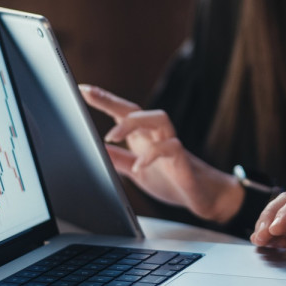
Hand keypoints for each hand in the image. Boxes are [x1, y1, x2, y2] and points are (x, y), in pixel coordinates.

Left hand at [78, 84, 243, 222]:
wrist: (203, 197)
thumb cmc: (170, 180)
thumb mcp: (136, 171)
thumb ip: (118, 160)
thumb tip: (94, 150)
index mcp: (143, 137)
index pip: (123, 112)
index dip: (104, 100)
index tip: (83, 89)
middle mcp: (157, 136)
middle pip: (138, 109)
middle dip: (113, 101)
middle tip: (90, 96)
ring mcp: (172, 145)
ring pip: (159, 118)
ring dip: (134, 123)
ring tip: (111, 136)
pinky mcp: (183, 160)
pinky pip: (170, 148)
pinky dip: (152, 155)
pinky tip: (139, 167)